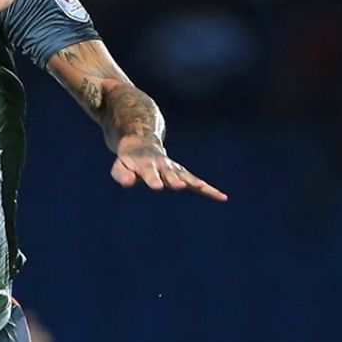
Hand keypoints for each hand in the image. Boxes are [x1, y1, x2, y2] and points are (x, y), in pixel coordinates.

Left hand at [111, 134, 227, 200]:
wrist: (143, 143)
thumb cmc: (129, 160)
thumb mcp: (120, 165)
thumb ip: (121, 174)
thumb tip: (129, 182)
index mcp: (146, 164)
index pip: (149, 173)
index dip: (153, 179)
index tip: (157, 187)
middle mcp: (163, 166)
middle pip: (170, 174)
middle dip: (175, 180)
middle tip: (180, 187)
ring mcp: (175, 169)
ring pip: (187, 177)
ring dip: (196, 184)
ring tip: (205, 189)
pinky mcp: (183, 174)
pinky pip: (197, 182)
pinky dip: (209, 190)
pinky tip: (222, 198)